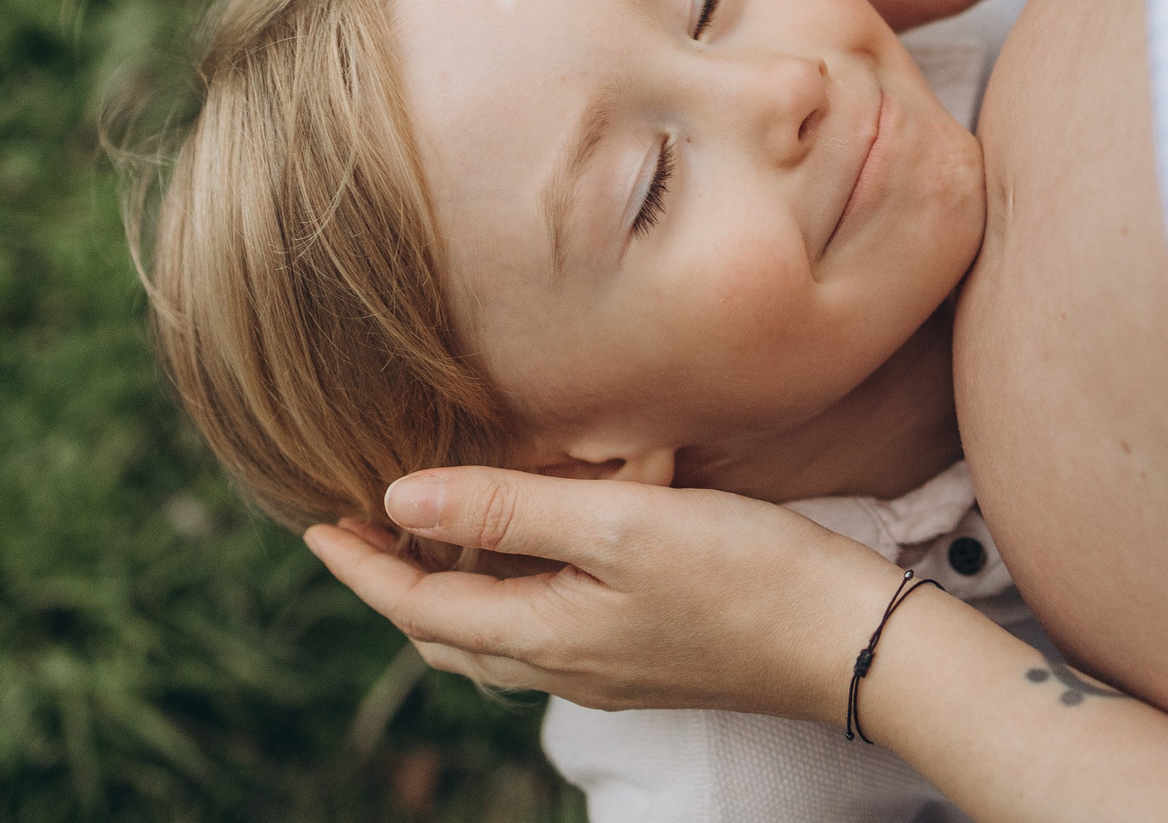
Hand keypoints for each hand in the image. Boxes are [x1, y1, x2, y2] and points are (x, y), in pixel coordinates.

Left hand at [306, 468, 902, 720]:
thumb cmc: (744, 574)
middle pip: (448, 635)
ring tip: (435, 530)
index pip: (417, 609)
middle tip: (359, 528)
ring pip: (499, 635)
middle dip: (395, 585)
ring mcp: (610, 668)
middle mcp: (566, 666)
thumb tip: (399, 499)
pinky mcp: (650, 655)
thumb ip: (509, 508)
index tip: (314, 522)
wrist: (853, 641)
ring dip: (454, 590)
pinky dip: (516, 588)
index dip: (360, 567)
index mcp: (545, 637)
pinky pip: (551, 627)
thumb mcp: (618, 524)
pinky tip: (540, 545)